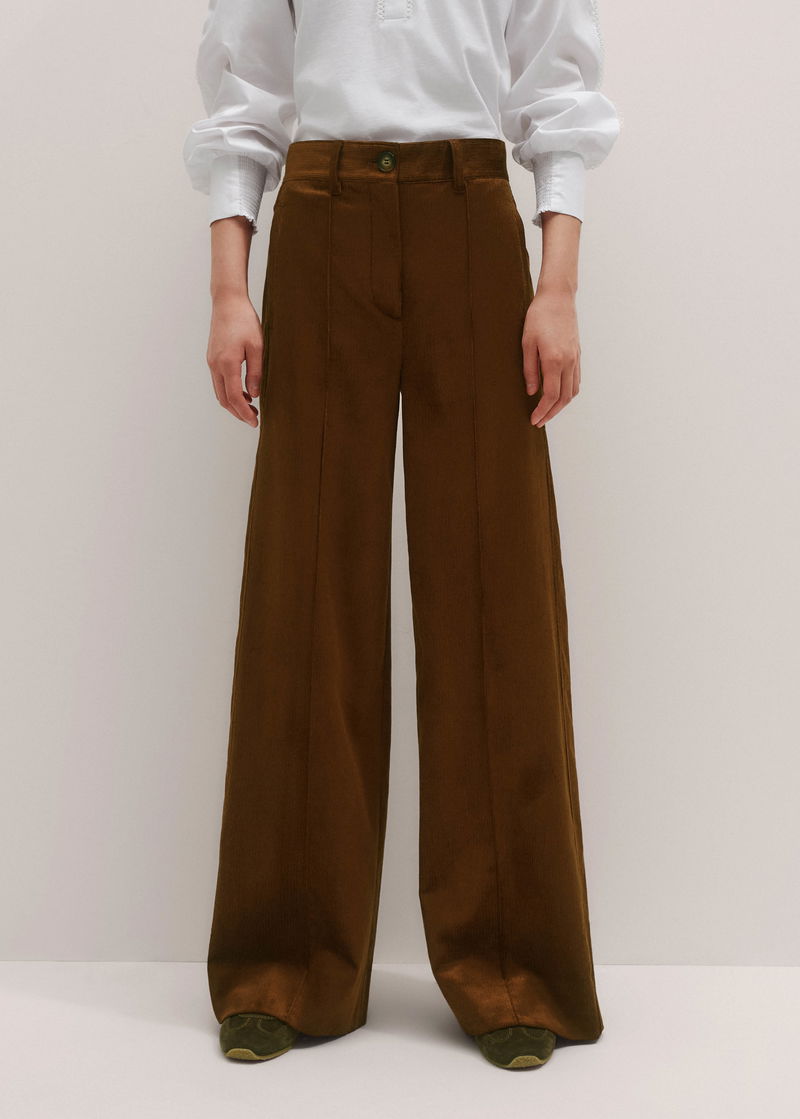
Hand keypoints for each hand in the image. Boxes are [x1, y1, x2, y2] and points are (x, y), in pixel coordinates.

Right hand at [206, 292, 262, 426]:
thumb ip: (255, 372)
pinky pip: (219, 382)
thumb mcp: (257, 346)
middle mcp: (215, 365)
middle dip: (238, 412)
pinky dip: (229, 392)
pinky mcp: (212, 358)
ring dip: (234, 403)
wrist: (227, 301)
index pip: (234, 397)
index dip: (244, 413)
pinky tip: (243, 392)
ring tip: (251, 408)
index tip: (255, 422)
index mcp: (227, 363)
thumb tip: (254, 395)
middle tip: (254, 419)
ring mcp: (211, 362)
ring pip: (219, 392)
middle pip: (224, 399)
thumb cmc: (244, 321)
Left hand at [522, 287, 580, 426]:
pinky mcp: (578, 354)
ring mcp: (575, 358)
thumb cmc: (538, 317)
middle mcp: (568, 362)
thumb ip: (530, 369)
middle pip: (563, 398)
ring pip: (573, 391)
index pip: (550, 395)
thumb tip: (532, 392)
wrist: (558, 297)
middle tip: (539, 421)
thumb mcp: (527, 343)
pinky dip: (568, 393)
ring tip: (548, 412)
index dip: (542, 411)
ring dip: (561, 405)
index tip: (533, 420)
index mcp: (554, 360)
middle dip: (551, 413)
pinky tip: (559, 396)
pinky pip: (576, 380)